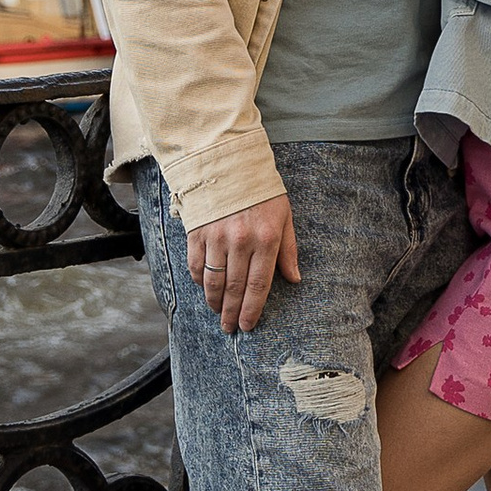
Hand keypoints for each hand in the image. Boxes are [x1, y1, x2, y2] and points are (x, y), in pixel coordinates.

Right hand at [186, 191, 300, 331]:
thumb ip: (288, 249)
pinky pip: (196, 266)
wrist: (229, 162)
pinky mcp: (197, 231)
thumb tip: (294, 279)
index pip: (259, 285)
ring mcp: (216, 236)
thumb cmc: (261, 191)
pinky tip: (205, 289)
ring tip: (219, 313)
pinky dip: (200, 282)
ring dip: (215, 302)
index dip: (253, 310)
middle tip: (231, 328)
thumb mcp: (283, 215)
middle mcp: (240, 240)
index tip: (249, 325)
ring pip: (214, 281)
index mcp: (266, 238)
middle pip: (236, 288)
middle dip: (233, 313)